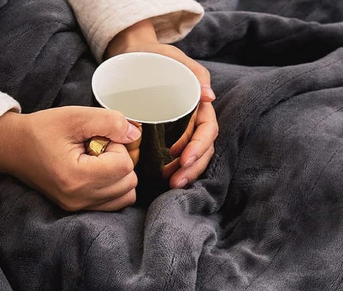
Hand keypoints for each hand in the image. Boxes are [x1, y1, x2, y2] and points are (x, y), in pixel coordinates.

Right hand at [0, 107, 141, 211]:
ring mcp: (79, 207)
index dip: (116, 146)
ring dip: (119, 174)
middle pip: (129, 181)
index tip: (96, 139)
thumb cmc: (41, 130)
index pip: (124, 165)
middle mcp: (79, 198)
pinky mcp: (79, 208)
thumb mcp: (75, 116)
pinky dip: (114, 186)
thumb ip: (110, 122)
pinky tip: (97, 171)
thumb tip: (135, 135)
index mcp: (76, 177)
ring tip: (95, 160)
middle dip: (118, 160)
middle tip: (95, 148)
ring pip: (127, 194)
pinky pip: (116, 202)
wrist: (12, 147)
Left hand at [105, 19, 218, 188]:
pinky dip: (172, 166)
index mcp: (200, 105)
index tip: (185, 159)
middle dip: (192, 168)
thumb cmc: (156, 55)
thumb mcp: (174, 58)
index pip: (207, 131)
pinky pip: (175, 154)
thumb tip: (209, 97)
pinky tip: (163, 175)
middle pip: (202, 149)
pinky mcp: (166, 133)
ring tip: (170, 183)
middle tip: (175, 181)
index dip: (199, 147)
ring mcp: (181, 128)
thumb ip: (194, 74)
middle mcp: (194, 119)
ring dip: (184, 172)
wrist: (133, 54)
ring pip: (191, 155)